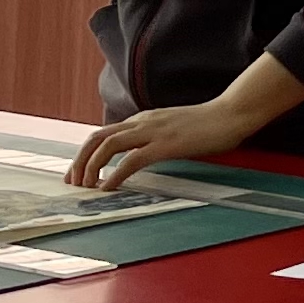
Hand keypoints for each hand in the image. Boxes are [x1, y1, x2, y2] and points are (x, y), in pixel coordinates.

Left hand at [71, 51, 303, 188]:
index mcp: (142, 119)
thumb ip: (155, 136)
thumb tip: (142, 153)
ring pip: (107, 146)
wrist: (231, 113)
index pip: (102, 134)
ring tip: (86, 188)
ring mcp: (152, 132)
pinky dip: (114, 175)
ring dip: (91, 168)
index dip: (85, 154)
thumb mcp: (173, 128)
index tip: (78, 174)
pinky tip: (108, 188)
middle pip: (96, 138)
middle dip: (79, 161)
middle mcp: (141, 122)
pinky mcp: (165, 145)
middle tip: (72, 183)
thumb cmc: (208, 124)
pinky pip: (131, 160)